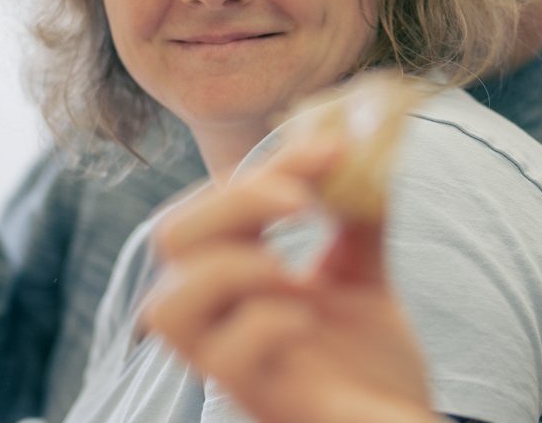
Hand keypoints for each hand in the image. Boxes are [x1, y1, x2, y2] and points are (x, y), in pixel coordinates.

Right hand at [142, 141, 435, 422]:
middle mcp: (220, 318)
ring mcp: (233, 362)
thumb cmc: (374, 365)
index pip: (215, 204)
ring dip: (230, 267)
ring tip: (292, 270)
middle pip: (169, 239)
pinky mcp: (261, 398)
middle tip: (303, 201)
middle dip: (233, 201)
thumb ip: (357, 217)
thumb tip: (368, 144)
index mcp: (236, 279)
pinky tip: (309, 320)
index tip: (334, 148)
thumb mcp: (365, 276)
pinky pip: (225, 359)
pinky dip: (266, 323)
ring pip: (168, 306)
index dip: (267, 166)